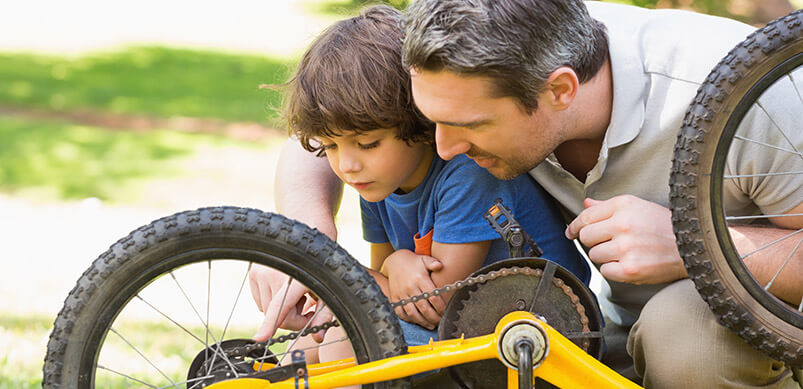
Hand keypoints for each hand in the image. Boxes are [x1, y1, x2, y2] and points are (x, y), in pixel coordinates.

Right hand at [249, 264, 331, 341]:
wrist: (308, 249)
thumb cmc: (321, 271)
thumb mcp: (328, 292)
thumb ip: (324, 316)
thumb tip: (318, 338)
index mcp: (296, 278)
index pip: (281, 305)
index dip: (270, 324)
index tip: (259, 338)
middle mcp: (276, 272)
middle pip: (277, 316)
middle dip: (293, 320)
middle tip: (307, 308)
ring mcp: (262, 272)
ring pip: (266, 312)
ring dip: (282, 311)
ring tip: (296, 295)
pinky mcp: (253, 273)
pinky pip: (260, 302)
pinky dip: (272, 303)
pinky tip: (283, 290)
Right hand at [382, 250, 444, 328]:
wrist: (395, 261)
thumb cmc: (414, 262)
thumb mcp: (424, 260)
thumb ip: (433, 263)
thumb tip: (440, 265)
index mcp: (420, 279)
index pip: (433, 297)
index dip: (440, 307)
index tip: (445, 312)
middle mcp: (410, 288)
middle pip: (424, 307)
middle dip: (434, 317)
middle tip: (440, 322)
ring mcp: (401, 294)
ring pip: (412, 313)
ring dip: (422, 321)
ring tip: (431, 325)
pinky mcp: (394, 298)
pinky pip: (400, 312)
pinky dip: (408, 319)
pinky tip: (417, 321)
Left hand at [565, 196, 686, 284]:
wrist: (694, 245)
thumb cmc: (664, 225)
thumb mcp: (637, 206)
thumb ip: (608, 207)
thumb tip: (586, 204)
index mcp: (622, 205)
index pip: (585, 217)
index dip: (575, 226)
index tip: (571, 232)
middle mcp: (623, 224)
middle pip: (586, 237)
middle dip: (593, 241)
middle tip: (609, 242)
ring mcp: (626, 248)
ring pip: (594, 255)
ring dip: (605, 256)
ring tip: (624, 252)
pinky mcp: (630, 269)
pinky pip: (605, 272)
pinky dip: (614, 270)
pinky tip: (629, 263)